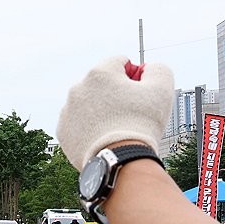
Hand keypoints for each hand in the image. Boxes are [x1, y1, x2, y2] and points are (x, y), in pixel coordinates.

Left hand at [56, 55, 174, 167]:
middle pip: (102, 84)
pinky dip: (90, 128)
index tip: (141, 93)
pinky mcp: (63, 131)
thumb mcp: (161, 89)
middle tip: (130, 113)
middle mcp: (78, 88)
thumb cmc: (140, 124)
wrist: (118, 160)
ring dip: (101, 110)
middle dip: (116, 93)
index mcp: (100, 73)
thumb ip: (157, 70)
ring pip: (89, 103)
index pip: (120, 63)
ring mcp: (68, 110)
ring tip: (116, 127)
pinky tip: (103, 137)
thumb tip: (148, 69)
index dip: (134, 76)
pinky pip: (79, 123)